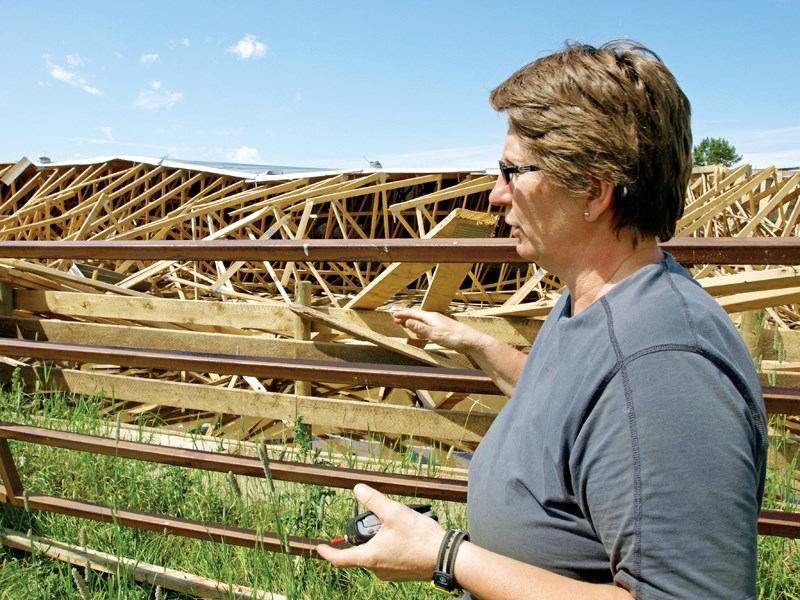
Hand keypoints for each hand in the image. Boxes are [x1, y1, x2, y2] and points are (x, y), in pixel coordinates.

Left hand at [316, 484, 445, 581]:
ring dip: (379, 542)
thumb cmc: (420, 537)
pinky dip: (390, 548)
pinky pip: (388, 560)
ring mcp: (390, 573)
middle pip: (361, 553)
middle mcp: (378, 569)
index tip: (320, 548)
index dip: (328, 553)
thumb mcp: (394, 512)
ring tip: (395, 528)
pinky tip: (404, 537)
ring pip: (376, 556)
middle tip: (375, 523)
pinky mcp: (401, 573)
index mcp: (371, 557)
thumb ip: (373, 500)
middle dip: (364, 538)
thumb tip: (358, 489)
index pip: (341, 559)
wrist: (445, 557)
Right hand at [393, 308, 484, 352]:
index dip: (403, 314)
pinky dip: (420, 328)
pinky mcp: (443, 329)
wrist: (470, 340)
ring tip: (405, 324)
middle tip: (396, 319)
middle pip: (417, 316)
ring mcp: (439, 323)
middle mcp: (434, 318)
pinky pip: (427, 327)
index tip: (394, 315)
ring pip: (422, 321)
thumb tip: (407, 321)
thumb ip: (420, 328)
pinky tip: (421, 333)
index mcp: (431, 317)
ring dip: (413, 323)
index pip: (414, 314)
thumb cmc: (453, 337)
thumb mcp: (434, 334)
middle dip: (406, 317)